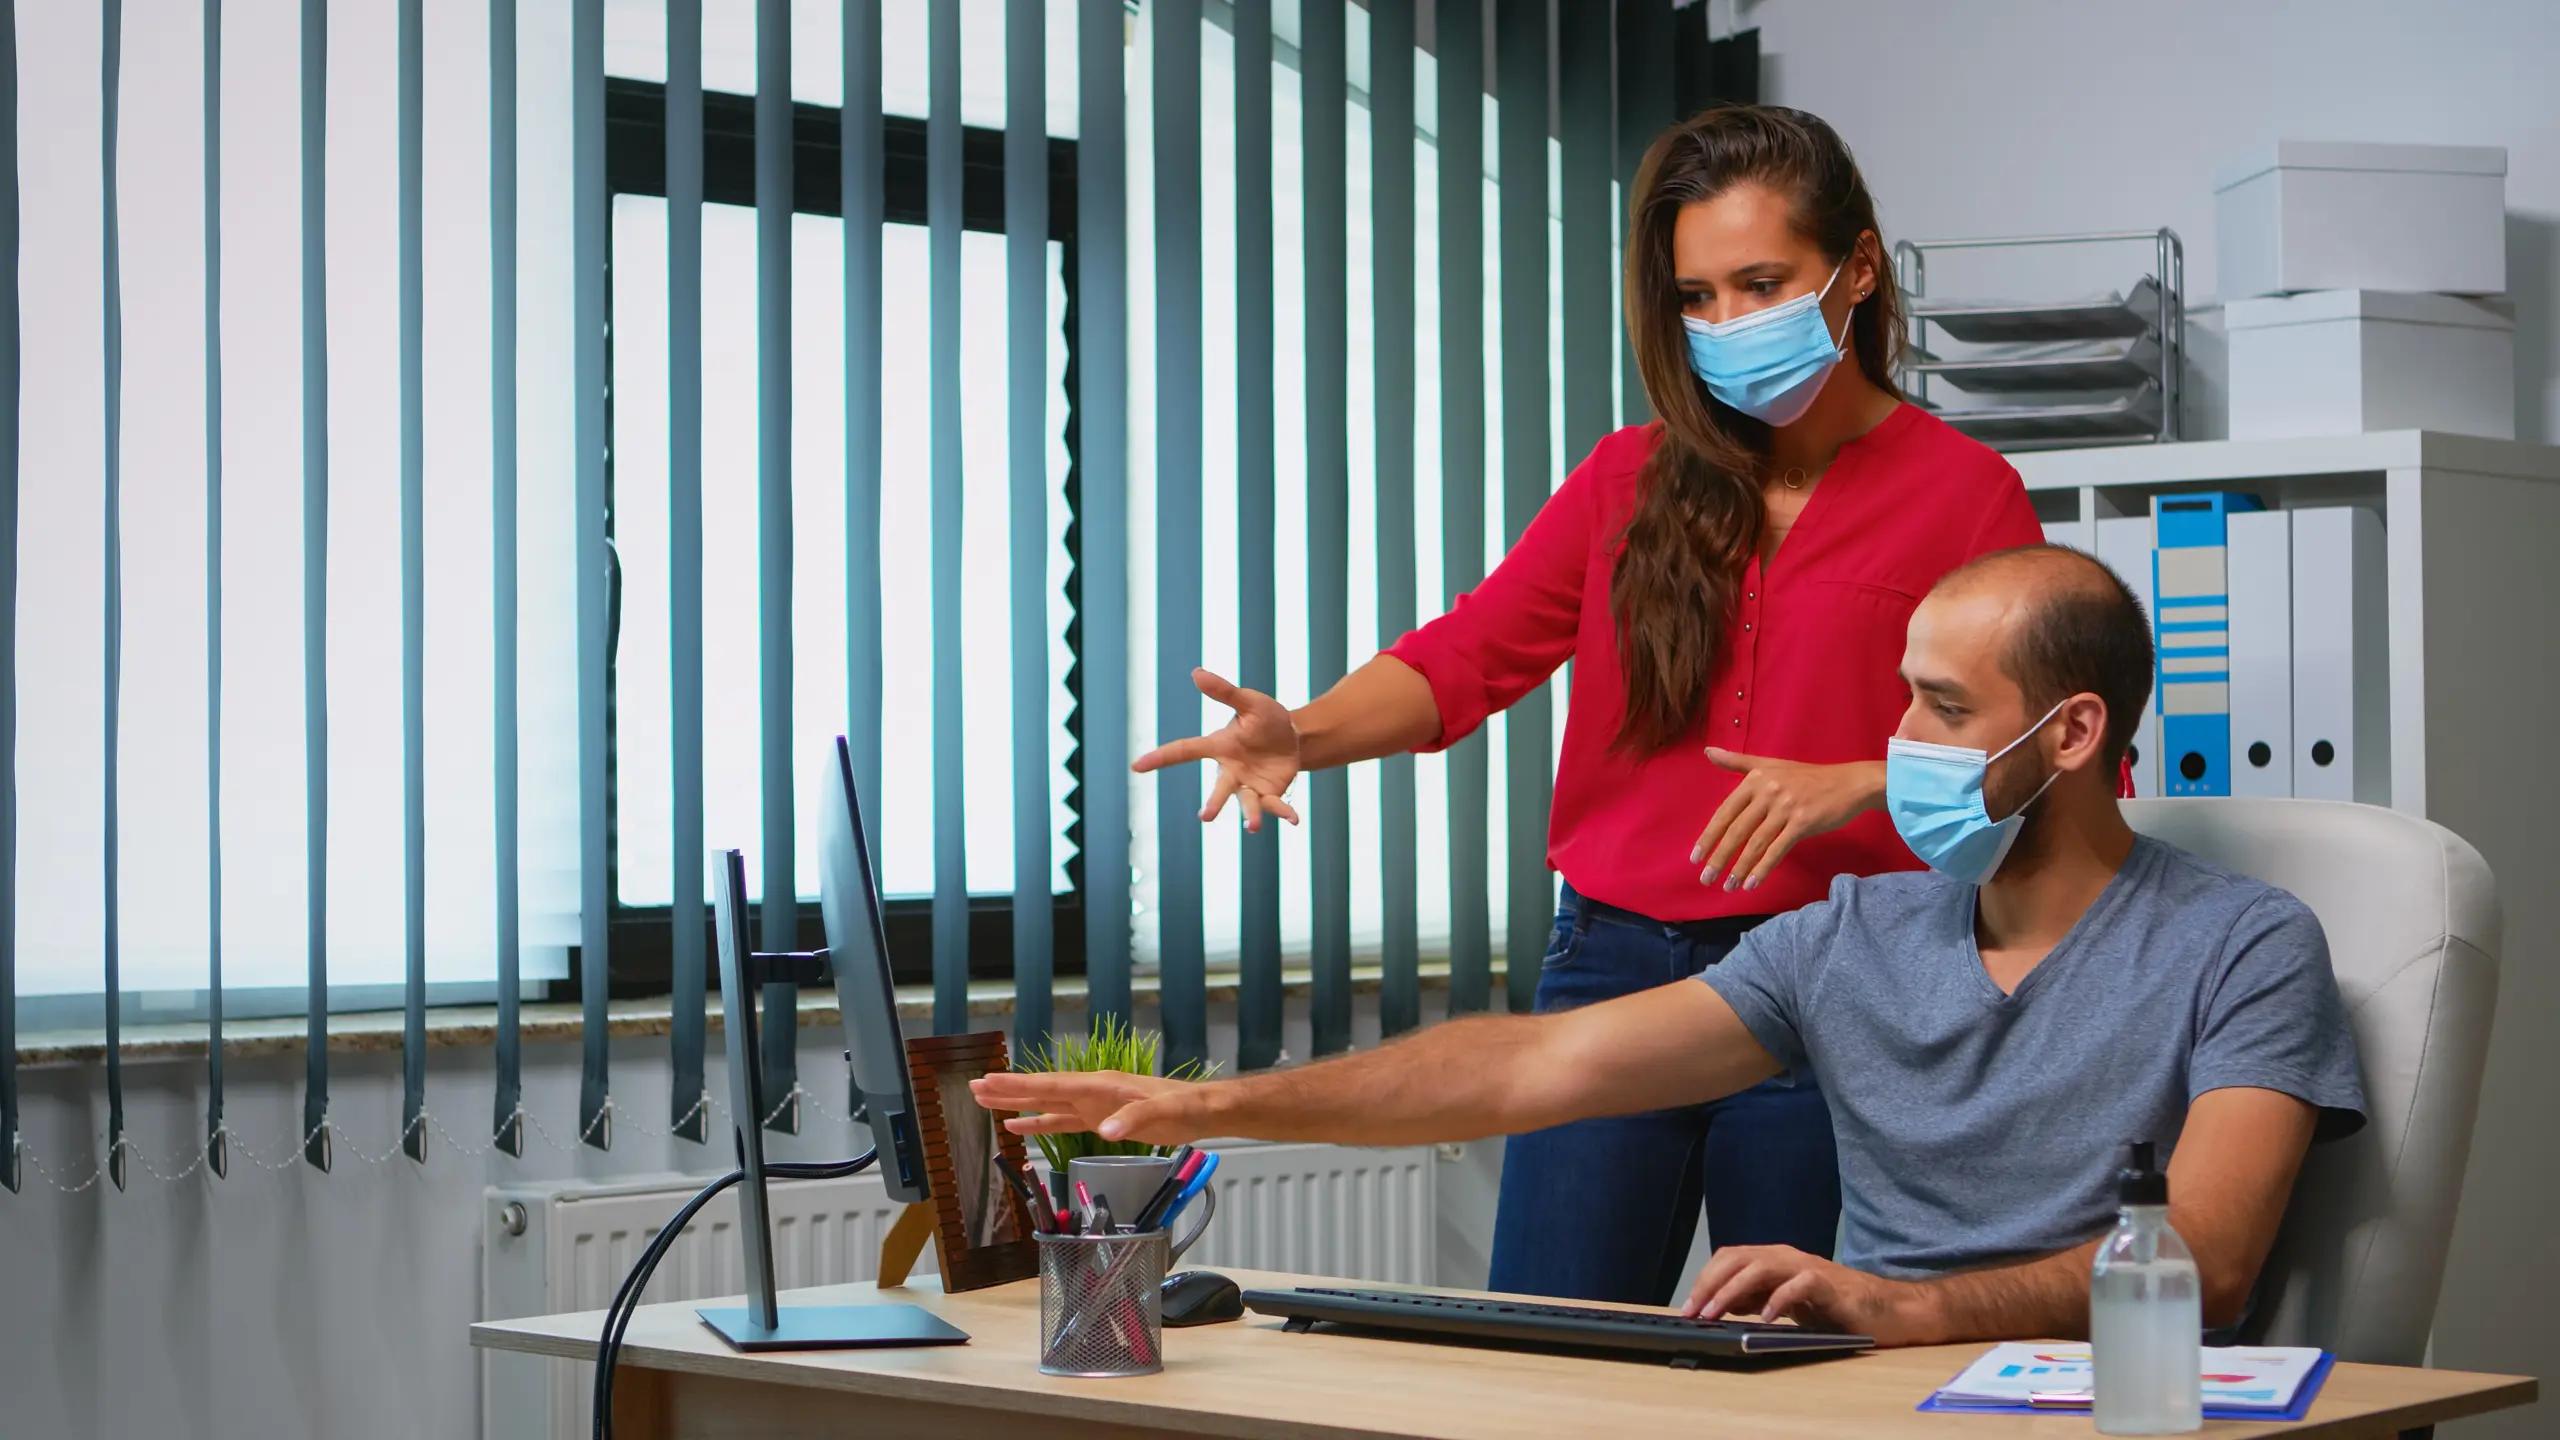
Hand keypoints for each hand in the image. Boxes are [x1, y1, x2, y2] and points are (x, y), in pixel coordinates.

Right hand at [969, 1069, 1214, 1147]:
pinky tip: (1019, 1126)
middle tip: (973, 1087)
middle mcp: (1091, 1091)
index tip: (989, 1080)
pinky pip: (1061, 1121)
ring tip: (986, 1103)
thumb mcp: (1164, 1114)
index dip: (1020, 1085)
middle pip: (1042, 1090)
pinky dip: (1039, 1123)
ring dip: (1017, 1104)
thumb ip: (1134, 1120)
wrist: (1200, 1110)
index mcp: (1101, 1085)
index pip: (1052, 1084)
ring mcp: (1094, 1104)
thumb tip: (1105, 1132)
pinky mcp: (1099, 1119)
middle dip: (1008, 1089)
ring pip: (1047, 1103)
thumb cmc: (1184, 1108)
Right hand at [1131, 667, 1303, 832]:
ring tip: (1252, 826)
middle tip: (1205, 817)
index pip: (1185, 751)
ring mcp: (1250, 785)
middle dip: (1213, 803)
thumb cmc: (1265, 718)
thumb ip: (1225, 692)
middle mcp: (1231, 771)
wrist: (1294, 737)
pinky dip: (1283, 813)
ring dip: (1250, 815)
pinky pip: (1275, 806)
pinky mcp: (1270, 794)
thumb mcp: (1249, 701)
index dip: (1160, 758)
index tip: (1136, 766)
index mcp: (1220, 746)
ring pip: (1246, 803)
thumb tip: (1196, 672)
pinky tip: (1294, 819)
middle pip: (1219, 788)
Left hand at [1682, 1244, 1937, 1346]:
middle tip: (1694, 1312)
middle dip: (1710, 1284)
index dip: (1705, 1280)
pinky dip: (1778, 1299)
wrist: (1886, 1309)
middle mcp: (1787, 1257)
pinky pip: (1799, 1285)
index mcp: (1774, 1259)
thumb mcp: (1786, 1304)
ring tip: (1716, 1314)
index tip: (1688, 1307)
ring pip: (1761, 1268)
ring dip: (1733, 1291)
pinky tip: (1765, 1319)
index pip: (1729, 1259)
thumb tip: (1722, 1304)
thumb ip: (1757, 1299)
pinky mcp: (1829, 1284)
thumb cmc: (1835, 1307)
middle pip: (1738, 1258)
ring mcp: (1808, 1267)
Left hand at [1691, 753, 1884, 891]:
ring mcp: (1786, 807)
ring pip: (1756, 843)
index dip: (1709, 836)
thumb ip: (1738, 762)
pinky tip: (1751, 883)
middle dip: (1719, 857)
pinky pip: (1777, 850)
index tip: (1695, 857)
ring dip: (1739, 868)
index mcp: (1755, 779)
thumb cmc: (1807, 777)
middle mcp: (1768, 791)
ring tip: (1727, 886)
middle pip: (1737, 830)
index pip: (1725, 812)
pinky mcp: (1803, 823)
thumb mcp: (1771, 764)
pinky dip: (1762, 869)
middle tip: (1705, 878)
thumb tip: (1708, 752)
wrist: (1848, 783)